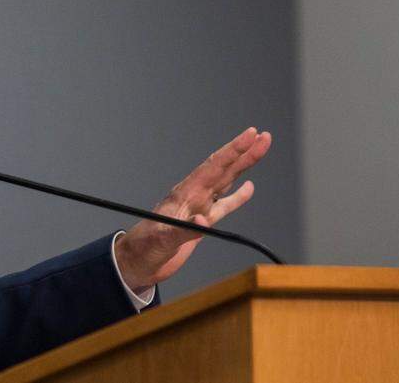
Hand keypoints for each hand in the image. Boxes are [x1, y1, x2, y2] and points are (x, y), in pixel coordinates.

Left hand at [114, 127, 271, 291]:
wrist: (135, 263)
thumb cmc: (143, 249)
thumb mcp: (161, 240)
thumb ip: (183, 231)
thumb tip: (204, 220)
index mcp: (184, 195)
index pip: (213, 167)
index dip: (233, 151)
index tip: (250, 134)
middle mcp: (192, 197)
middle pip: (223, 169)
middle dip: (243, 152)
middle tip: (263, 135)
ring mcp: (197, 209)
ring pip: (226, 182)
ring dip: (243, 167)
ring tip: (260, 150)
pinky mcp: (200, 224)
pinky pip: (224, 206)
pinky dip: (238, 197)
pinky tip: (248, 187)